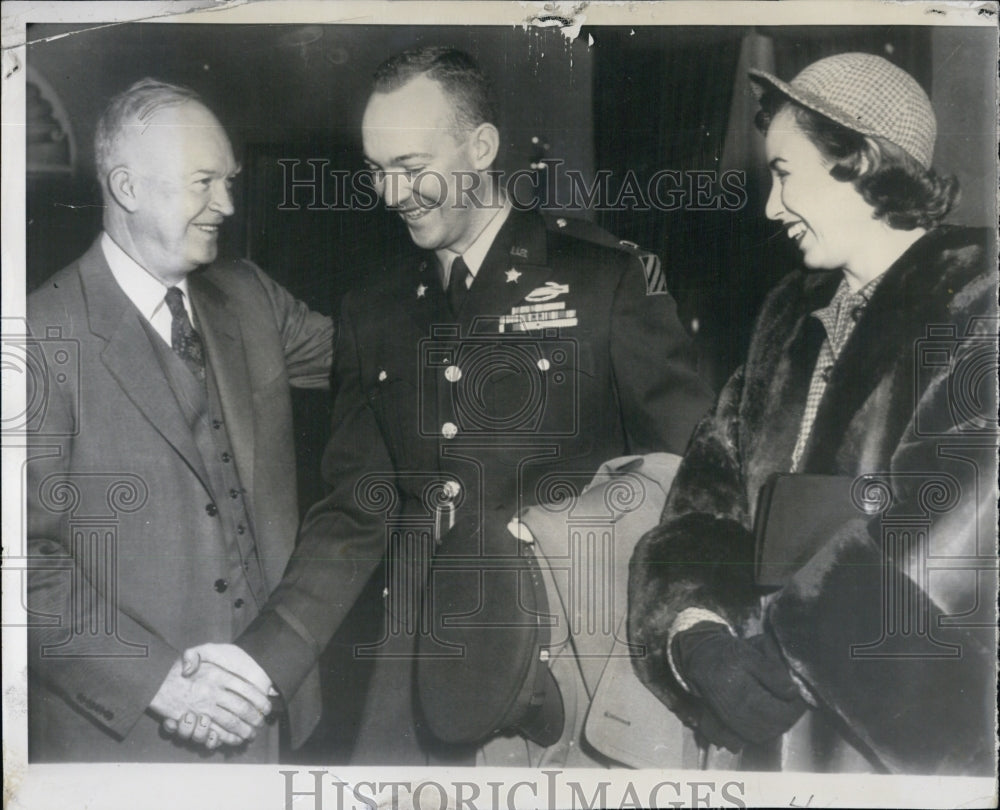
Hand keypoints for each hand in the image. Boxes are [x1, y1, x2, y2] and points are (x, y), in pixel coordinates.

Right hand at [151, 644, 274, 748]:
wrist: (154, 684)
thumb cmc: (176, 668)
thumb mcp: (193, 653)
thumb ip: (196, 654)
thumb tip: (192, 666)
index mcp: (217, 675)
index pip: (246, 689)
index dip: (259, 699)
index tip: (267, 705)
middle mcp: (212, 692)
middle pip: (241, 708)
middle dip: (254, 718)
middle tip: (261, 723)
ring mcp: (203, 708)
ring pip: (230, 722)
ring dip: (243, 729)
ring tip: (251, 733)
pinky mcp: (194, 721)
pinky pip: (213, 732)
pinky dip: (226, 737)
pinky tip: (235, 739)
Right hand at [671, 622, 806, 749]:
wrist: (703, 660)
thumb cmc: (728, 655)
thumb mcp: (751, 654)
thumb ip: (773, 673)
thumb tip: (793, 693)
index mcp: (744, 694)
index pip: (780, 712)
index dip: (795, 708)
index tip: (800, 697)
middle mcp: (737, 712)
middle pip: (773, 727)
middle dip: (788, 718)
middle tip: (795, 704)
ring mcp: (732, 721)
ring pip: (763, 735)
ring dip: (777, 726)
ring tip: (783, 711)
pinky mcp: (728, 724)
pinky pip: (750, 737)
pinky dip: (764, 732)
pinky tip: (768, 720)